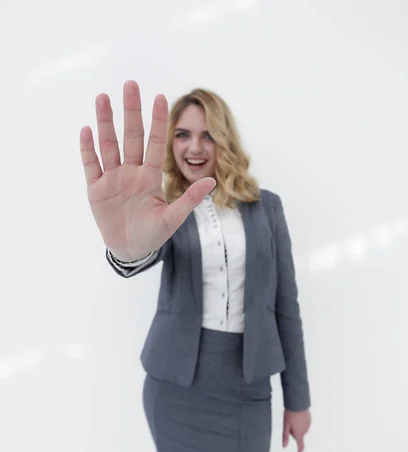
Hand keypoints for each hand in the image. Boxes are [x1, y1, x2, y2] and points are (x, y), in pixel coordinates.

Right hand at [80, 80, 215, 259]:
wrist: (130, 249)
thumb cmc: (153, 234)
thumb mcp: (173, 219)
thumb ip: (189, 199)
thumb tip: (212, 181)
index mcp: (150, 177)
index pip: (155, 143)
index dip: (157, 121)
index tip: (160, 97)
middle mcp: (131, 172)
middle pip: (131, 136)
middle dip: (130, 111)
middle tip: (130, 84)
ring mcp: (113, 178)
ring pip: (109, 145)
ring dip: (105, 122)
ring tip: (103, 97)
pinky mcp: (96, 189)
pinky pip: (91, 164)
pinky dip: (88, 149)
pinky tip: (87, 129)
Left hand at [282, 409, 310, 451]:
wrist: (298, 403)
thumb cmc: (290, 414)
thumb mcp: (285, 425)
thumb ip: (285, 437)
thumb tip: (284, 446)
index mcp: (299, 433)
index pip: (300, 445)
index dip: (299, 451)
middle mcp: (305, 431)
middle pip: (297, 435)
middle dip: (293, 432)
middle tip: (289, 423)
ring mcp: (308, 425)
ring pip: (301, 429)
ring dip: (297, 426)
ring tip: (293, 418)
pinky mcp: (309, 420)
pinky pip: (304, 424)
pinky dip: (300, 422)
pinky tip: (297, 416)